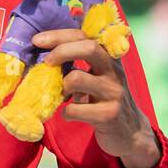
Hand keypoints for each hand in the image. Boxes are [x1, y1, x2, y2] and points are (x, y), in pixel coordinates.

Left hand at [31, 28, 161, 167]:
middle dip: (62, 51)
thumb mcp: (98, 75)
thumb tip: (46, 49)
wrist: (130, 132)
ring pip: (76, 79)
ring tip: (63, 96)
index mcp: (109, 57)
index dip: (60, 34)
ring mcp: (113, 92)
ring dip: (61, 87)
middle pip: (89, 48)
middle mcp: (114, 71)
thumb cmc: (104, 99)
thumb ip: (81, 61)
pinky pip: (74, 109)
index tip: (37, 40)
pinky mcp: (109, 114)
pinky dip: (65, 113)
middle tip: (46, 62)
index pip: (86, 35)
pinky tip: (70, 115)